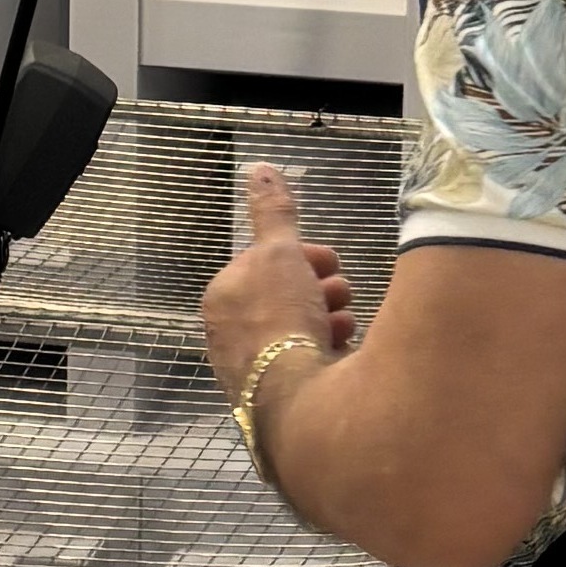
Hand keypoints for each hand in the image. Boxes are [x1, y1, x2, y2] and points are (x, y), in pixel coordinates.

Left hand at [202, 163, 357, 406]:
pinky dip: (326, 352)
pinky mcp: (275, 398)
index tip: (329, 262)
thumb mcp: (279, 252)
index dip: (304, 258)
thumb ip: (272, 212)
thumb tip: (258, 168)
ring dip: (328, 319)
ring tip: (343, 324)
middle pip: (286, 298)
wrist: (292, 396)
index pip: (268, 264)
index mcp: (222, 297)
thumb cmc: (280, 317)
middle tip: (338, 295)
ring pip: (300, 330)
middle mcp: (228, 334)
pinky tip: (341, 351)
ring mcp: (251, 369)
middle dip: (320, 290)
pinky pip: (307, 363)